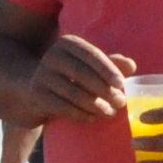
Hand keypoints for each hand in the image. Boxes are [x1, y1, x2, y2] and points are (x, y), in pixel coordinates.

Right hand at [16, 36, 135, 126]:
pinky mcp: (36, 95)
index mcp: (68, 43)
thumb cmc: (68, 76)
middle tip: (120, 102)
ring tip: (110, 112)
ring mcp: (41, 75)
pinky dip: (79, 114)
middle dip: (104, 89)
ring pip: (72, 92)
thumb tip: (131, 65)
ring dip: (94, 104)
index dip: (108, 69)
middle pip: (82, 73)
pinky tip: (91, 118)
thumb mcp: (88, 67)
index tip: (122, 84)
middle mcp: (52, 55)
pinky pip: (61, 106)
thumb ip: (109, 65)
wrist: (30, 89)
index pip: (91, 54)